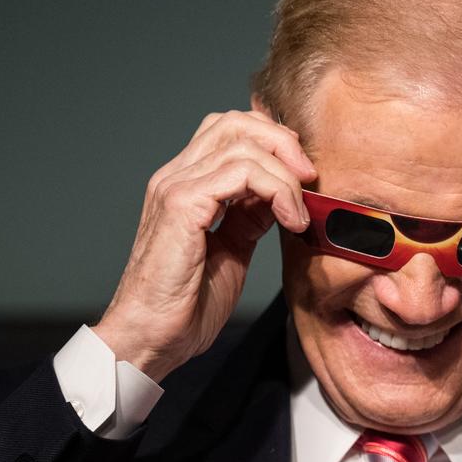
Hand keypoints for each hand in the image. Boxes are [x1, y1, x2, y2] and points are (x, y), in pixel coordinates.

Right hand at [94, 109, 315, 381]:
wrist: (152, 338)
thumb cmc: (185, 305)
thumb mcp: (232, 250)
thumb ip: (250, 217)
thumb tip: (279, 197)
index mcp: (184, 184)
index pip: (228, 131)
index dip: (272, 142)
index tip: (302, 176)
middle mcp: (175, 177)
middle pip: (234, 123)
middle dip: (283, 144)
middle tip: (309, 179)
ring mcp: (175, 187)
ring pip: (241, 143)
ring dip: (285, 173)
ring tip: (300, 211)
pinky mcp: (182, 205)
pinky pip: (240, 173)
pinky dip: (276, 190)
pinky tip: (290, 220)